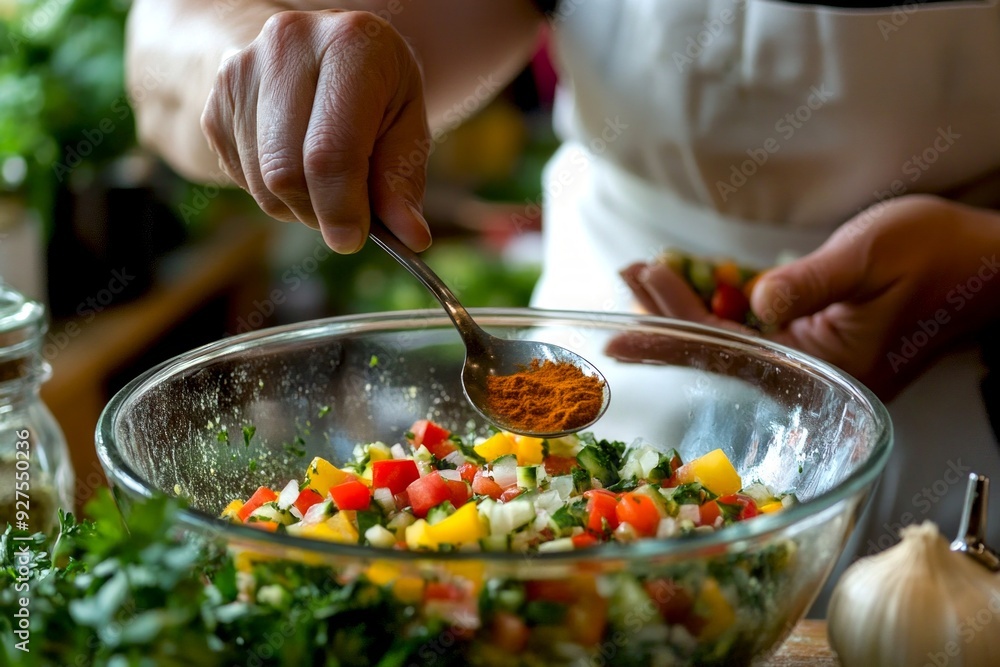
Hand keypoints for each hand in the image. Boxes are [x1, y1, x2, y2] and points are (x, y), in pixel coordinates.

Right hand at [201, 10, 431, 252]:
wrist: (325, 52)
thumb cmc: (376, 92)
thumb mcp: (407, 124)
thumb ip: (403, 181)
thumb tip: (411, 237)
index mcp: (349, 44)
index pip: (330, 150)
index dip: (340, 207)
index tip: (353, 239)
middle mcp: (287, 45)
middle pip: (286, 172)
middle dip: (320, 213)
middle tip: (348, 217)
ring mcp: (241, 71)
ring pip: (262, 185)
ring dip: (298, 208)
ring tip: (326, 184)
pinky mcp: (216, 103)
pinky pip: (242, 180)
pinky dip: (275, 194)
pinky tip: (297, 163)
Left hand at [622, 195, 999, 399]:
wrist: (989, 260)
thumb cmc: (939, 255)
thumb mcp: (871, 256)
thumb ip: (809, 281)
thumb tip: (753, 301)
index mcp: (827, 373)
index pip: (729, 360)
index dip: (671, 342)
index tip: (622, 334)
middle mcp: (812, 377)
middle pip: (719, 352)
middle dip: (667, 318)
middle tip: (624, 282)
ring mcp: (812, 359)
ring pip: (730, 339)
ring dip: (685, 307)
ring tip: (642, 276)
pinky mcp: (814, 338)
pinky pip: (751, 327)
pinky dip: (717, 303)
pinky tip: (687, 284)